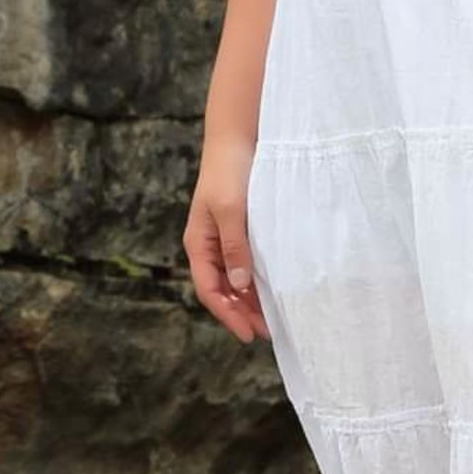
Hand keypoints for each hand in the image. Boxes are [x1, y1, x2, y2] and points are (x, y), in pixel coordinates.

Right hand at [185, 146, 269, 343]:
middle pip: (222, 290)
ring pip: (235, 280)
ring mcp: (224, 239)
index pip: (210, 290)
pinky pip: (246, 264)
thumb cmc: (229, 172)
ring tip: (272, 319)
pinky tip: (273, 291)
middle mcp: (209, 246)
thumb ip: (235, 247)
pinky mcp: (241, 230)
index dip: (228, 315)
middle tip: (267, 333)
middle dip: (242, 313)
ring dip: (250, 301)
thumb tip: (240, 284)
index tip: (249, 334)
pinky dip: (257, 281)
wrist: (237, 139)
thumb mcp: (231, 210)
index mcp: (199, 244)